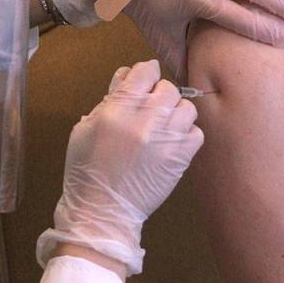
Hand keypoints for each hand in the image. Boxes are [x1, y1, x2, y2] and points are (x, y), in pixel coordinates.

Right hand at [36, 60, 202, 275]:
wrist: (102, 212)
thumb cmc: (88, 170)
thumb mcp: (87, 128)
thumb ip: (109, 98)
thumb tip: (127, 75)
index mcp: (117, 110)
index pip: (144, 71)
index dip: (145, 73)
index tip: (144, 80)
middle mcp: (145, 120)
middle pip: (168, 88)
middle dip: (158, 94)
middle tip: (149, 109)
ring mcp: (166, 139)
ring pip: (186, 106)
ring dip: (175, 113)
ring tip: (163, 125)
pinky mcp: (181, 158)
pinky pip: (197, 132)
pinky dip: (187, 134)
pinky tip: (172, 141)